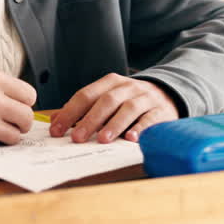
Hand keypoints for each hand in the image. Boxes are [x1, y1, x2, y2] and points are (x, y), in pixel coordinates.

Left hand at [49, 73, 179, 143]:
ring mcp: (146, 98)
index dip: (70, 112)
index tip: (56, 130)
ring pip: (129, 108)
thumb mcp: (106, 99)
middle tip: (77, 138)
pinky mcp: (161, 111)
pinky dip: (140, 128)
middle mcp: (128, 87)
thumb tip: (55, 120)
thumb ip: (82, 109)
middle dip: (90, 119)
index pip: (86, 95)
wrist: (168, 94)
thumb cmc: (130, 101)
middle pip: (106, 101)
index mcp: (110, 83)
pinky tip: (131, 139)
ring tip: (102, 140)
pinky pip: (150, 119)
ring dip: (114, 124)